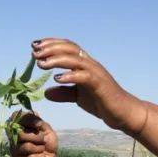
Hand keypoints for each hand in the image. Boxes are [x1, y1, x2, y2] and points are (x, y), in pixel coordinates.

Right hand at [9, 112, 58, 156]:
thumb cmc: (47, 143)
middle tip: (43, 140)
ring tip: (42, 149)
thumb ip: (38, 121)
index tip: (37, 125)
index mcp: (19, 127)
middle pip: (20, 134)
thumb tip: (32, 113)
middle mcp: (14, 137)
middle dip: (36, 137)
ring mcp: (14, 150)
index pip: (15, 117)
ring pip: (26, 147)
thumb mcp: (46, 129)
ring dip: (39, 148)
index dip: (26, 119)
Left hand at [32, 38, 146, 133]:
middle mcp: (90, 65)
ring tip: (41, 64)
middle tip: (34, 53)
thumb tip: (46, 92)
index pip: (67, 47)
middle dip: (50, 48)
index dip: (51, 44)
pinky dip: (70, 76)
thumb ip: (63, 93)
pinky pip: (84, 77)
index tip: (35, 46)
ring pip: (75, 60)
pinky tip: (57, 79)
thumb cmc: (102, 102)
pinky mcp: (100, 85)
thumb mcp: (78, 98)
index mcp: (85, 65)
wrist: (123, 113)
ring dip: (56, 60)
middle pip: (69, 48)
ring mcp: (96, 73)